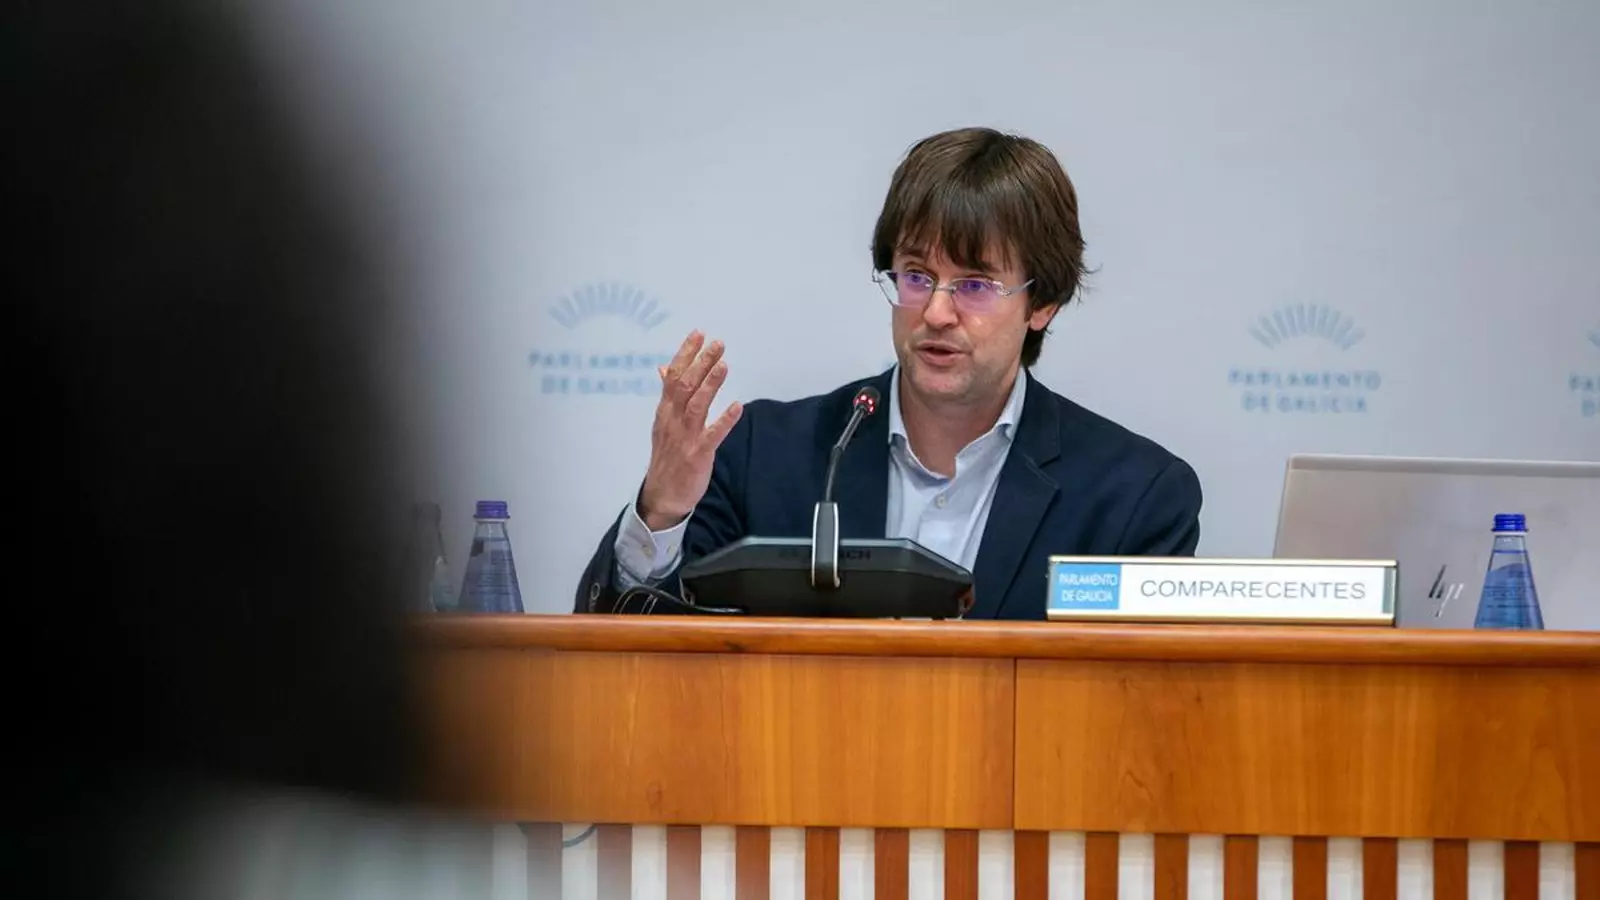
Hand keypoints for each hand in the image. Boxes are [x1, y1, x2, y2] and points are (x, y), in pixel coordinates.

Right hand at [638, 330, 742, 530]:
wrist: (662, 495)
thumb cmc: (667, 456)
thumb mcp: (663, 423)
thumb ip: (668, 395)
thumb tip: (665, 367)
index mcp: (665, 411)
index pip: (673, 376)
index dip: (685, 354)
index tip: (699, 334)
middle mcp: (672, 420)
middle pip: (685, 386)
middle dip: (701, 363)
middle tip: (718, 343)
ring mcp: (685, 437)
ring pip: (697, 406)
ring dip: (710, 384)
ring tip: (723, 365)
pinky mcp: (697, 455)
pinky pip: (712, 435)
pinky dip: (724, 420)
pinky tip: (737, 407)